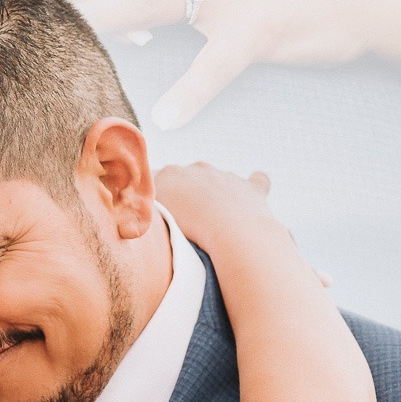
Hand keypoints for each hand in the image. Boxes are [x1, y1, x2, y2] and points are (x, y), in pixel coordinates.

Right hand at [155, 162, 274, 249]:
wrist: (231, 232)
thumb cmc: (189, 230)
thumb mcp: (154, 217)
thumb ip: (147, 206)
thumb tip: (144, 203)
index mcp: (171, 174)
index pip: (156, 178)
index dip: (157, 194)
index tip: (158, 210)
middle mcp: (198, 169)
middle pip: (187, 177)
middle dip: (186, 193)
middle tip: (186, 220)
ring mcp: (226, 176)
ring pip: (217, 179)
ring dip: (215, 194)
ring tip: (214, 221)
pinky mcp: (251, 188)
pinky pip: (256, 181)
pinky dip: (254, 186)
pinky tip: (252, 195)